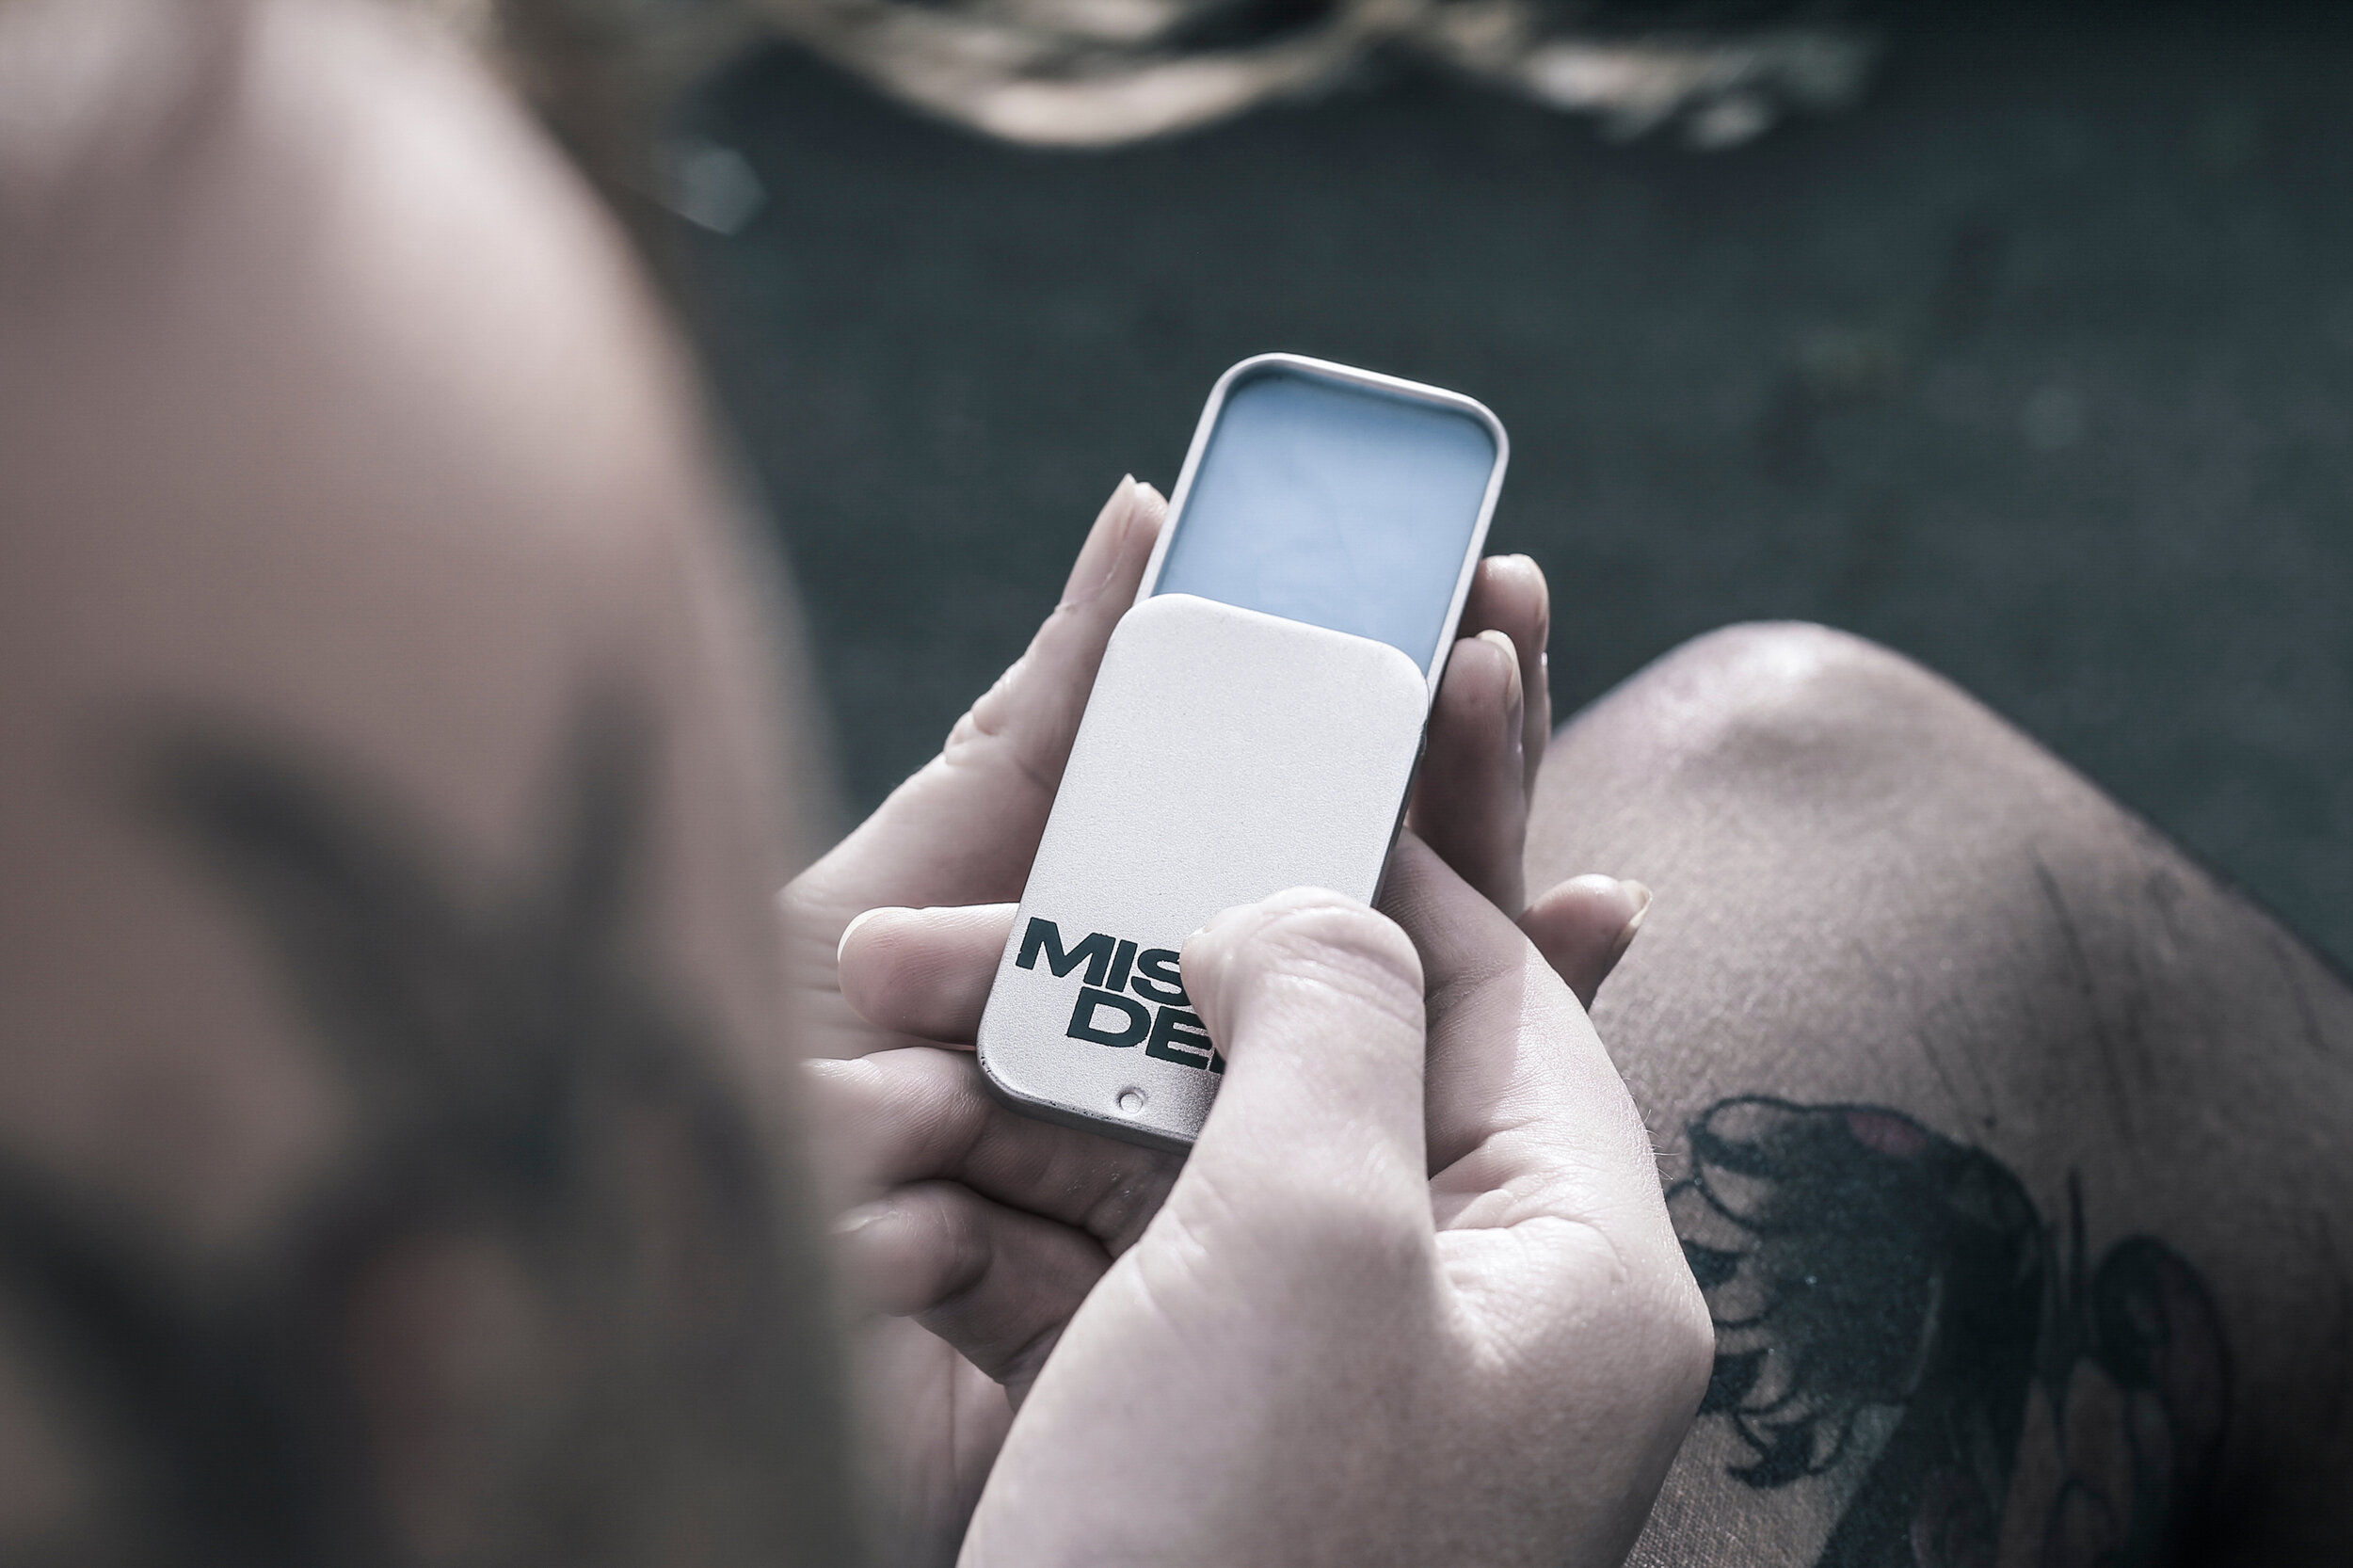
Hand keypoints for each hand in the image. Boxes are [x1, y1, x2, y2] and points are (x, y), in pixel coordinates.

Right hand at [783, 477, 1659, 1558]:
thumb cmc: (1236, 1554)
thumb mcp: (1309, 1238)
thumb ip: (1328, 1012)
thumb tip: (1302, 904)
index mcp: (1574, 1275)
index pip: (1500, 994)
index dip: (1376, 859)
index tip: (1254, 756)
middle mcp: (1464, 1323)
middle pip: (1316, 1065)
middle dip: (1143, 972)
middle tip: (1006, 890)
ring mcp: (1318, 1387)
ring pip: (1182, 1158)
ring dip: (1033, 1086)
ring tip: (870, 1017)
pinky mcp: (1190, 1434)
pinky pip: (1108, 1264)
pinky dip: (1004, 1207)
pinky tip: (889, 1171)